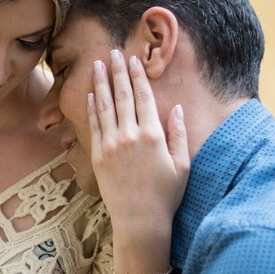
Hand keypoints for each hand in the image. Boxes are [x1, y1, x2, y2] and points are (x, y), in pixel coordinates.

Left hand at [88, 49, 189, 256]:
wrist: (140, 220)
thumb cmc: (166, 195)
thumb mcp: (183, 164)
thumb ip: (178, 134)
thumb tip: (175, 108)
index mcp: (153, 135)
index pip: (143, 97)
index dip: (137, 76)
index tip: (133, 60)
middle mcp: (129, 136)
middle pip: (122, 96)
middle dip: (117, 72)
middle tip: (112, 53)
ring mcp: (111, 146)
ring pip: (104, 107)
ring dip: (101, 84)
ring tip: (97, 65)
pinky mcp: (98, 157)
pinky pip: (93, 126)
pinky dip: (92, 108)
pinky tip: (92, 95)